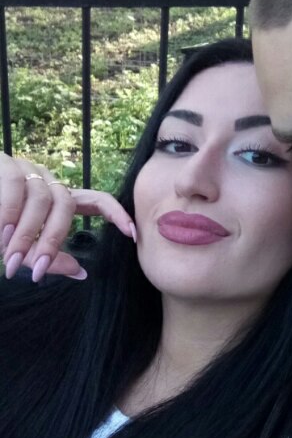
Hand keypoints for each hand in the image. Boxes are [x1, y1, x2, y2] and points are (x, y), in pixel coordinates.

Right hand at [0, 153, 135, 281]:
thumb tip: (81, 273)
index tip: (132, 235)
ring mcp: (27, 169)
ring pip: (41, 199)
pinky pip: (14, 188)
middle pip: (67, 205)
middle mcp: (49, 180)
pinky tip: (0, 235)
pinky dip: (8, 215)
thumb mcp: (21, 247)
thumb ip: (48, 257)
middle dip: (52, 240)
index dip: (117, 215)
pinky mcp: (4, 165)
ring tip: (11, 259)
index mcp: (59, 198)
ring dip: (26, 234)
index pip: (98, 201)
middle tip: (35, 270)